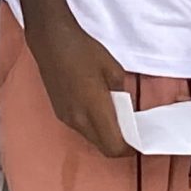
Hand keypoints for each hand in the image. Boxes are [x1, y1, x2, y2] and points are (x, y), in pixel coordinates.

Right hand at [35, 17, 131, 156]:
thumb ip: (121, 94)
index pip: (113, 146)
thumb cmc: (83, 51)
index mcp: (94, 109)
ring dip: (105, 136)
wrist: (51, 41)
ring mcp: (66, 118)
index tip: (139, 142)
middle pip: (102, 147)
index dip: (128, 150)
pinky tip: (99, 112)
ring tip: (116, 121)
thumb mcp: (113, 69)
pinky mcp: (59, 112)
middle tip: (130, 134)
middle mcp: (78, 119)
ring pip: (91, 139)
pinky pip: (81, 129)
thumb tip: (123, 107)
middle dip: (118, 146)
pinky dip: (93, 128)